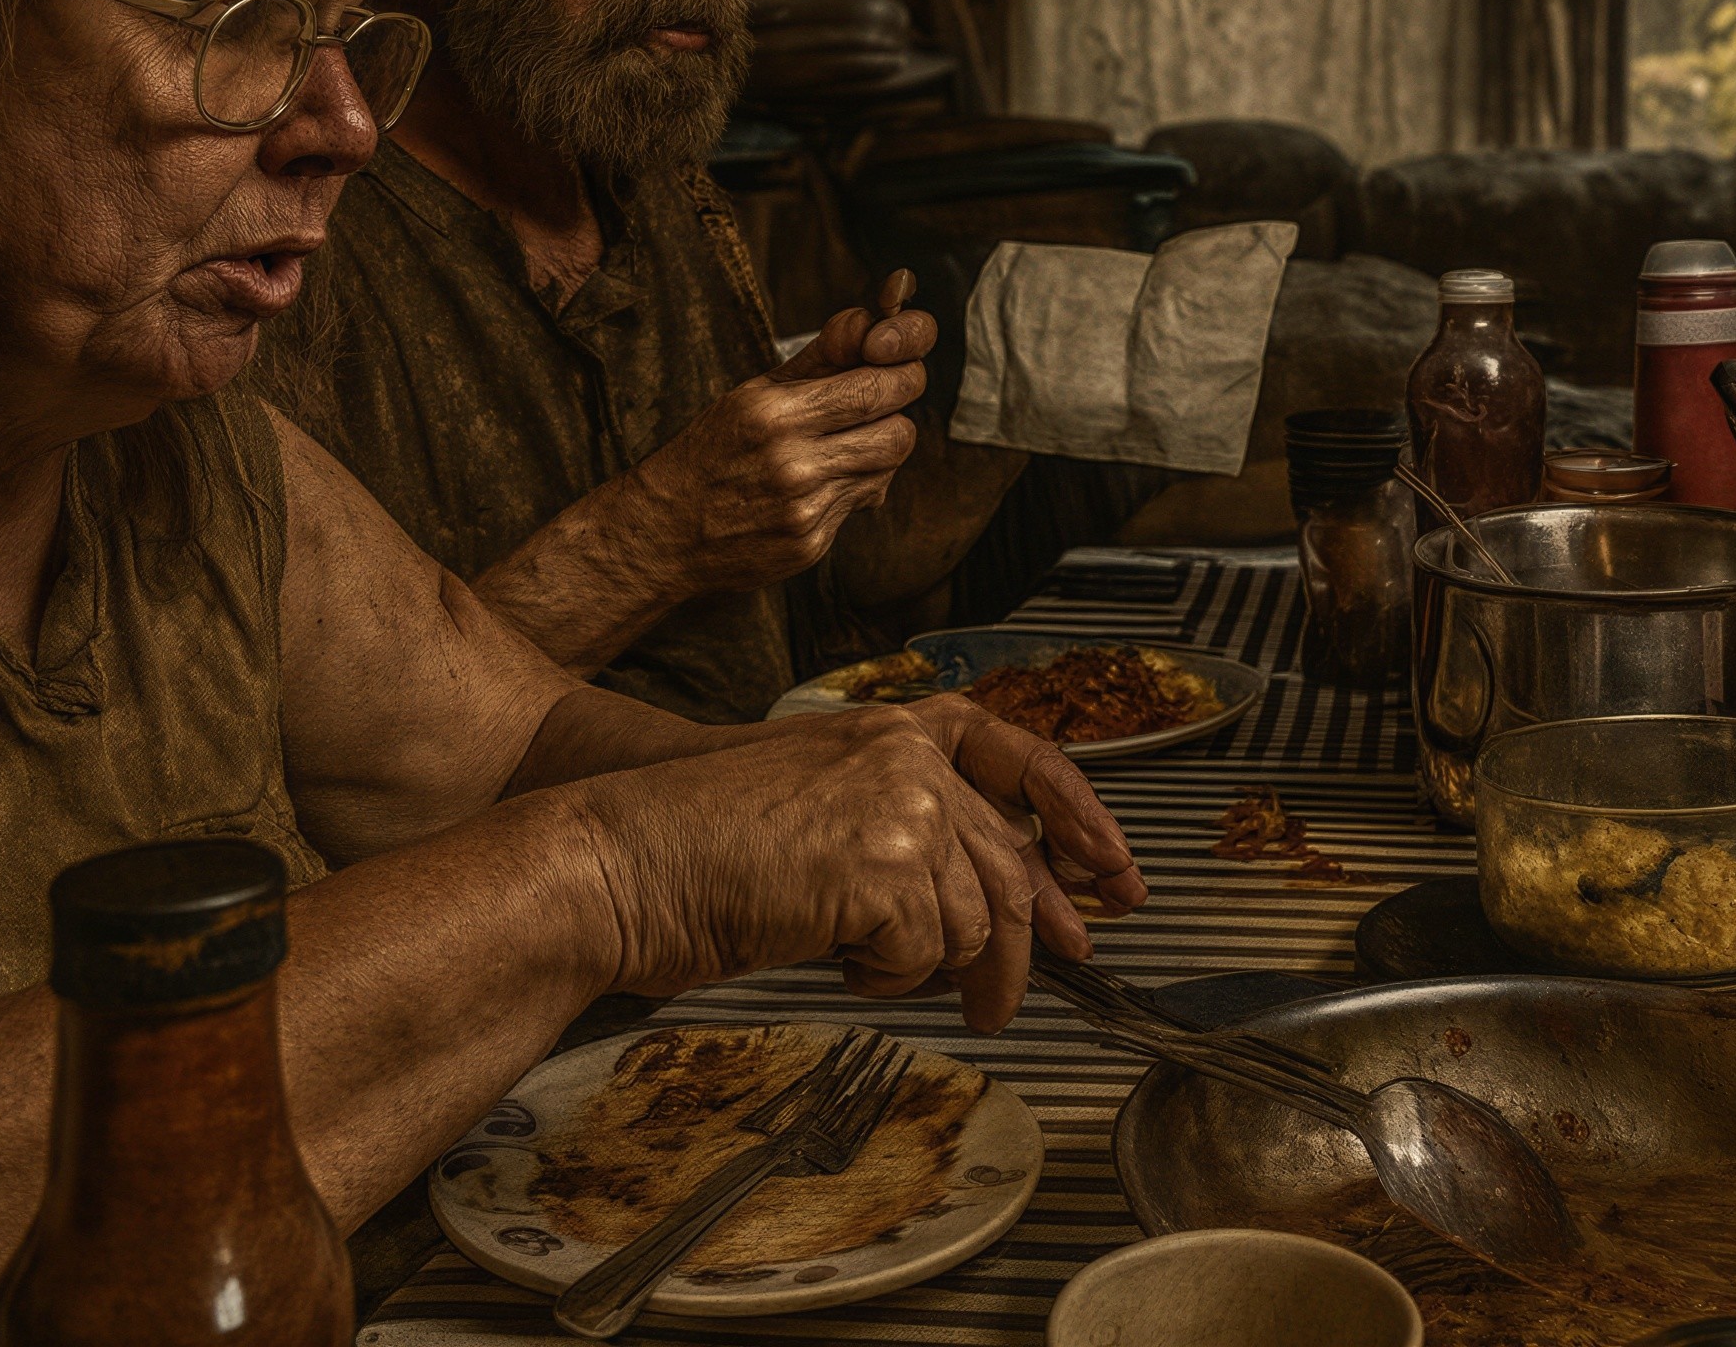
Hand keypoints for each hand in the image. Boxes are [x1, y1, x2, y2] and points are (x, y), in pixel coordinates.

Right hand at [566, 698, 1144, 1031]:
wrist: (622, 858)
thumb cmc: (700, 845)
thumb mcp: (824, 814)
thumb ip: (910, 840)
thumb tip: (997, 915)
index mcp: (896, 731)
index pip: (1024, 764)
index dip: (1080, 822)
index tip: (1114, 875)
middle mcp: (909, 757)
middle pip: (1010, 868)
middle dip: (1026, 948)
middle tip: (1011, 1004)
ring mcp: (902, 807)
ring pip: (975, 922)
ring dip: (932, 971)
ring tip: (868, 973)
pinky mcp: (884, 867)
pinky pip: (926, 957)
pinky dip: (884, 980)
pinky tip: (830, 959)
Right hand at [598, 302, 938, 598]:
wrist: (662, 532)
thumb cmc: (709, 453)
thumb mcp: (752, 394)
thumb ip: (818, 360)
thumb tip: (868, 323)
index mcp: (775, 413)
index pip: (876, 388)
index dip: (902, 376)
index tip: (898, 371)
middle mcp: (792, 463)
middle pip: (897, 434)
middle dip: (899, 415)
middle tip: (883, 407)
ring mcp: (803, 509)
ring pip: (886, 471)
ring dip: (878, 454)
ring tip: (846, 446)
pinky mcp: (810, 544)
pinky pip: (860, 505)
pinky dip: (850, 490)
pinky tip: (817, 485)